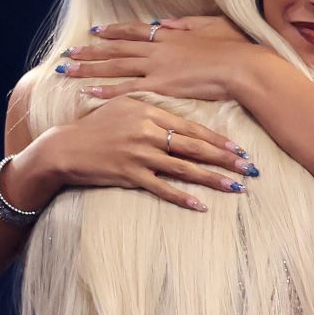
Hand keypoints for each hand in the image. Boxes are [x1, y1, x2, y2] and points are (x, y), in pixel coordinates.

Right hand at [31, 94, 252, 210]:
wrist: (64, 148)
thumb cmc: (97, 127)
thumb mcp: (125, 109)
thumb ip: (154, 115)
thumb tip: (184, 124)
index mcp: (149, 112)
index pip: (192, 128)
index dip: (218, 139)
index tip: (240, 148)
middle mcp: (147, 131)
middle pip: (194, 147)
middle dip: (225, 158)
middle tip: (250, 168)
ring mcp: (138, 154)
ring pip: (184, 168)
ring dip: (212, 179)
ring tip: (235, 187)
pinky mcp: (129, 174)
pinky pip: (162, 188)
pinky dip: (182, 197)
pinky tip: (200, 205)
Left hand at [57, 16, 258, 102]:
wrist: (243, 66)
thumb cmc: (235, 48)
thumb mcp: (212, 26)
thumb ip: (186, 24)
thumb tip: (165, 22)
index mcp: (170, 35)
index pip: (134, 31)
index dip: (114, 31)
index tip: (96, 31)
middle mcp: (158, 49)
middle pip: (117, 48)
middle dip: (92, 50)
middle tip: (70, 52)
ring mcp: (158, 67)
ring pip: (116, 67)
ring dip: (90, 68)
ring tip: (68, 71)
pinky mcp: (162, 86)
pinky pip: (128, 89)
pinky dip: (106, 91)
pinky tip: (88, 93)